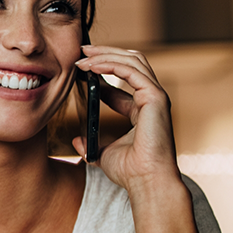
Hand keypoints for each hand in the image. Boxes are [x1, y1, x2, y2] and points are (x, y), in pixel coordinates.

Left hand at [73, 45, 177, 193]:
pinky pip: (131, 71)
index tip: (80, 69)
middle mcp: (152, 99)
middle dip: (106, 54)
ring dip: (106, 55)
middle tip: (82, 51)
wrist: (146, 182)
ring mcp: (156, 96)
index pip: (123, 81)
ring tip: (83, 56)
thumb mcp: (103, 153)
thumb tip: (76, 140)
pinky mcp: (155, 97)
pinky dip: (111, 64)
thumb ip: (91, 143)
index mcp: (142, 110)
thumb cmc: (130, 172)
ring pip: (132, 61)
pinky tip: (92, 66)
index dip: (102, 71)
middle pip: (131, 62)